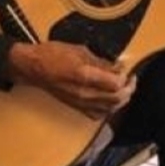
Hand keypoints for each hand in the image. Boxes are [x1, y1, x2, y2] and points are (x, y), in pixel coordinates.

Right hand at [8, 41, 135, 118]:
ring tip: (123, 89)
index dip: (125, 77)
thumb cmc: (52, 55)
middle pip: (116, 99)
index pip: (116, 84)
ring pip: (110, 109)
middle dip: (128, 89)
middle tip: (131, 79)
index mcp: (84, 75)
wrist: (33, 68)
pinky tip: (108, 99)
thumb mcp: (80, 50)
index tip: (125, 69)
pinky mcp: (76, 108)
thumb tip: (117, 68)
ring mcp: (79, 103)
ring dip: (120, 100)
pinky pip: (98, 114)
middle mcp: (83, 93)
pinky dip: (108, 108)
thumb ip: (101, 61)